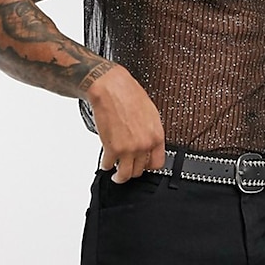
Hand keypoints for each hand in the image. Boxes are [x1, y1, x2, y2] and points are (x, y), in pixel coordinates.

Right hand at [85, 65, 165, 183]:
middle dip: (133, 169)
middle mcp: (144, 144)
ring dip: (120, 176)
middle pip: (140, 170)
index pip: (157, 163)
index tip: (143, 166)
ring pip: (125, 174)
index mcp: (156, 135)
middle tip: (127, 167)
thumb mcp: (150, 112)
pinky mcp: (112, 149)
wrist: (111, 88)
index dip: (148, 166)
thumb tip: (148, 141)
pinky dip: (106, 165)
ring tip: (116, 174)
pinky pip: (109, 165)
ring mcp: (128, 149)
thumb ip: (150, 131)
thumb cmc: (129, 94)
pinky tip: (106, 162)